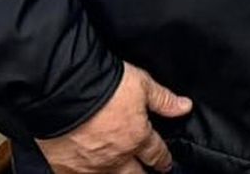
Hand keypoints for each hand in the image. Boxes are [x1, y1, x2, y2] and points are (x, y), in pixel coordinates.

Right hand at [37, 62, 192, 173]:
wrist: (65, 92)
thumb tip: (184, 107)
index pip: (155, 153)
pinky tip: (87, 173)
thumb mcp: (142, 84)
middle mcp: (115, 157)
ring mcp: (89, 166)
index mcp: (136, 137)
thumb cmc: (104, 86)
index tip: (166, 165)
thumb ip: (163, 99)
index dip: (163, 159)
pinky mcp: (64, 168)